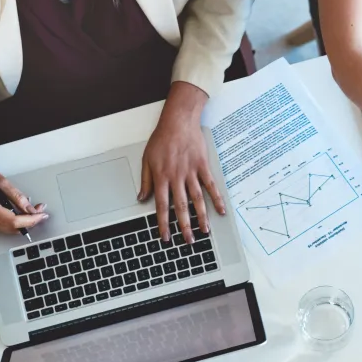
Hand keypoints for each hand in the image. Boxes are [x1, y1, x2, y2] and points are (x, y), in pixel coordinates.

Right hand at [0, 165, 46, 234]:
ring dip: (24, 222)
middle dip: (30, 222)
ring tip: (35, 211)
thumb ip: (17, 196)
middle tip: (41, 212)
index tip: (42, 215)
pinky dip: (16, 221)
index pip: (13, 221)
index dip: (30, 220)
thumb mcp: (1, 181)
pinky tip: (23, 213)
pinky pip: (4, 225)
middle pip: (13, 228)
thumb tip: (31, 209)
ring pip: (10, 229)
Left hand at [140, 82, 225, 243]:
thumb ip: (146, 180)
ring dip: (201, 217)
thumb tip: (141, 197)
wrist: (178, 121)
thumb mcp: (147, 159)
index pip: (162, 206)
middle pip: (181, 207)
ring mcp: (191, 173)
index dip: (163, 224)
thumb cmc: (162, 138)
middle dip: (184, 226)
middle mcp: (177, 178)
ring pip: (197, 200)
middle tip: (188, 241)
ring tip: (204, 231)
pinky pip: (210, 186)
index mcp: (162, 177)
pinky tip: (220, 211)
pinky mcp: (203, 167)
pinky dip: (216, 199)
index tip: (165, 237)